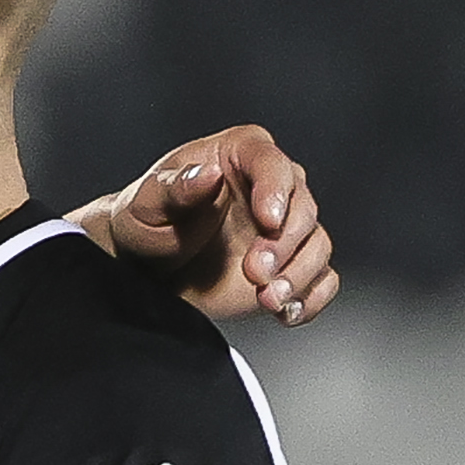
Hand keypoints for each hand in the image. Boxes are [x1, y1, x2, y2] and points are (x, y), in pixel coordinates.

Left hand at [81, 123, 338, 327]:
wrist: (144, 266)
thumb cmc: (145, 222)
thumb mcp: (147, 203)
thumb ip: (175, 187)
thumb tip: (207, 173)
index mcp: (240, 154)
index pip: (272, 164)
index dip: (276, 191)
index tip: (268, 219)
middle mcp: (271, 187)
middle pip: (303, 208)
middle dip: (284, 244)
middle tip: (255, 271)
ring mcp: (283, 228)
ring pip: (316, 245)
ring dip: (298, 274)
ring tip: (268, 297)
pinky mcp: (288, 264)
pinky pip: (320, 278)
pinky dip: (310, 297)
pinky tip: (286, 310)